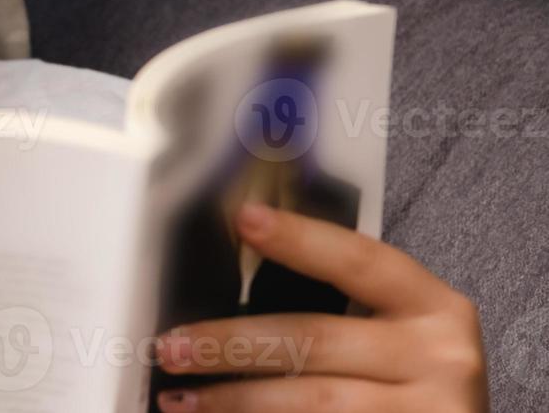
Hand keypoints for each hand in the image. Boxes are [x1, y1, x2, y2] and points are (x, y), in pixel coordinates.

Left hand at [154, 202, 488, 411]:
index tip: (244, 219)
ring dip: (233, 399)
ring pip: (309, 400)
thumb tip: (245, 262)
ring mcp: (428, 409)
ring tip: (180, 397)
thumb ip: (341, 301)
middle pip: (312, 339)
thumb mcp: (395, 330)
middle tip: (173, 345)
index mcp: (432, 305)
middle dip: (231, 343)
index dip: (300, 238)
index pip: (358, 260)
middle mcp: (438, 355)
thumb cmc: (412, 378)